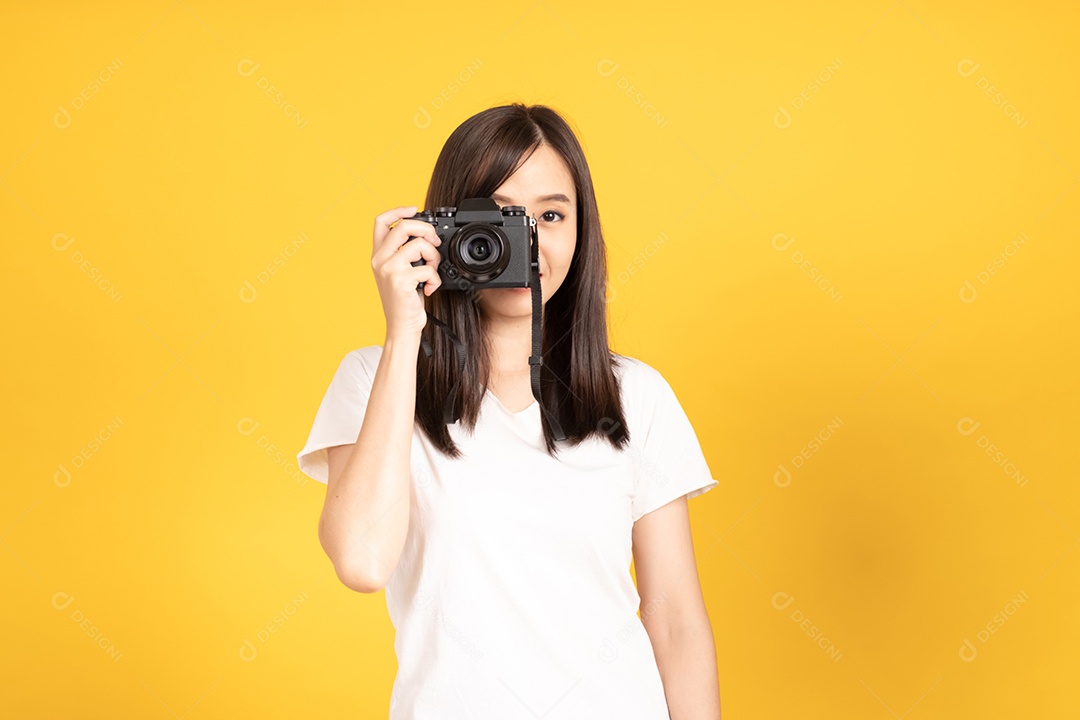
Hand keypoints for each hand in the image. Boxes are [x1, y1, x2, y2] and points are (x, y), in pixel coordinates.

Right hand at [370, 206, 442, 339]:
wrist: (401, 326)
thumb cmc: (404, 300)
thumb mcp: (399, 272)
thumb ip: (405, 253)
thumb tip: (426, 236)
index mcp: (378, 255)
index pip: (380, 221)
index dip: (397, 210)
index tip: (414, 209)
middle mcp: (380, 260)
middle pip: (404, 226)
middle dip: (426, 230)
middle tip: (434, 242)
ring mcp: (389, 269)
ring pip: (418, 245)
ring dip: (434, 256)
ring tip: (432, 270)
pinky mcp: (400, 281)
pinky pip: (427, 268)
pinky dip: (435, 278)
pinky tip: (430, 288)